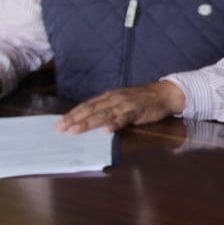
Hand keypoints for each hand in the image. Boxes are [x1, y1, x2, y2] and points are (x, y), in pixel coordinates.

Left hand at [57, 81, 184, 133]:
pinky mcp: (137, 110)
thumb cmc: (142, 100)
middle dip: (74, 119)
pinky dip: (115, 124)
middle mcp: (114, 99)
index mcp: (108, 97)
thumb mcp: (121, 101)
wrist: (164, 93)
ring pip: (103, 114)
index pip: (86, 105)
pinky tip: (107, 130)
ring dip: (88, 123)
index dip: (72, 114)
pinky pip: (125, 118)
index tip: (58, 123)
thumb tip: (89, 121)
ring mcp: (125, 104)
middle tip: (60, 129)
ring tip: (76, 130)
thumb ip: (107, 109)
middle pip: (90, 109)